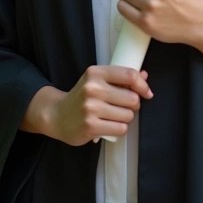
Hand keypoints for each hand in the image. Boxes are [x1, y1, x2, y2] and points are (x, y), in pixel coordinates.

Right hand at [24, 66, 152, 145]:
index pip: (129, 75)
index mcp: (96, 73)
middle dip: (133, 105)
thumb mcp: (96, 81)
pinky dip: (118, 129)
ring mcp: (90, 108)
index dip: (143, 85)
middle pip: (132, 99)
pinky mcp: (90, 126)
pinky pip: (120, 129)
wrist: (56, 115)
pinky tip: (108, 126)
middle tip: (123, 107)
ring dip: (125, 119)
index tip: (146, 92)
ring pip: (128, 116)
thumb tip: (145, 75)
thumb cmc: (81, 97)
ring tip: (113, 117)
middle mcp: (93, 88)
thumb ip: (120, 78)